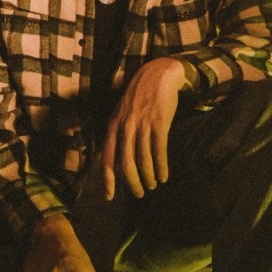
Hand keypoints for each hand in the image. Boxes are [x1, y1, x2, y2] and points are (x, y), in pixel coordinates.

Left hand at [102, 57, 185, 200]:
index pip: (107, 157)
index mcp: (113, 125)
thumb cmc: (139, 96)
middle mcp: (125, 126)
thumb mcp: (121, 112)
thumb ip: (116, 134)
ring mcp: (142, 124)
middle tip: (140, 194)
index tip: (109, 197)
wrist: (158, 75)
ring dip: (149, 176)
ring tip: (154, 184)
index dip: (107, 179)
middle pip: (126, 163)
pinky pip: (159, 151)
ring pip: (144, 160)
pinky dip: (162, 167)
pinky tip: (164, 175)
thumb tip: (112, 160)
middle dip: (133, 183)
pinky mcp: (159, 123)